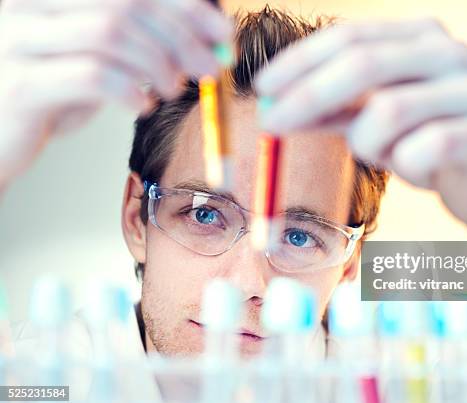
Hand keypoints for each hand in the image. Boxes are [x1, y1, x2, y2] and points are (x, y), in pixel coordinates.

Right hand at [0, 0, 231, 187]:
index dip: (186, 6)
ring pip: (110, 33)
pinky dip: (131, 90)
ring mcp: (20, 40)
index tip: (223, 31)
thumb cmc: (54, 97)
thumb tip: (206, 43)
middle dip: (182, 36)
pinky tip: (142, 105)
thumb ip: (138, 45)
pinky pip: (92, 76)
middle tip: (211, 66)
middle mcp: (31, 4)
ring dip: (159, 64)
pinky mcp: (23, 84)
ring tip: (174, 89)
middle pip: (126, 4)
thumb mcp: (98, 62)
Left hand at [255, 18, 466, 226]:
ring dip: (367, 143)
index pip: (349, 36)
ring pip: (388, 112)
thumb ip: (330, 108)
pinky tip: (416, 169)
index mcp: (420, 36)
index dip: (300, 61)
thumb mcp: (369, 120)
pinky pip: (422, 150)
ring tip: (380, 154)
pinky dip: (404, 166)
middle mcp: (448, 52)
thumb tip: (272, 105)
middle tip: (270, 123)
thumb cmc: (422, 141)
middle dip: (308, 95)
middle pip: (363, 64)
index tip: (261, 87)